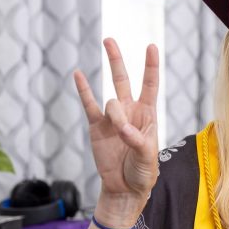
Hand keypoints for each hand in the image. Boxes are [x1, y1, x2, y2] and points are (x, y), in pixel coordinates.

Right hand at [74, 39, 159, 225]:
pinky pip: (88, 105)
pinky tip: (77, 74)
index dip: (151, 66)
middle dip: (117, 60)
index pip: (150, 86)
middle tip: (109, 40)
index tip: (151, 46)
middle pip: (123, 80)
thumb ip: (137, 141)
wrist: (124, 189)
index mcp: (147, 116)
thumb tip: (122, 127)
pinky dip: (83, 90)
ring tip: (119, 132)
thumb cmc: (143, 173)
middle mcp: (129, 112)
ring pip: (109, 98)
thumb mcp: (147, 158)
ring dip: (114, 113)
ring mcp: (112, 118)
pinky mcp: (96, 127)